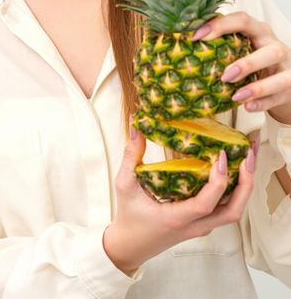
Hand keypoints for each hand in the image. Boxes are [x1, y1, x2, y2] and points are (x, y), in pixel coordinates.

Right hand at [102, 129, 255, 274]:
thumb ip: (131, 157)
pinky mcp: (203, 224)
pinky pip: (226, 209)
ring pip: (234, 210)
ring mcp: (201, 226)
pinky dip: (235, 191)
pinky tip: (233, 171)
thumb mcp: (125, 185)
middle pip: (233, 210)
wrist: (131, 245)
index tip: (221, 157)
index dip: (218, 181)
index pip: (205, 204)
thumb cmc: (128, 216)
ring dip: (245, 186)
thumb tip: (135, 128)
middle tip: (248, 155)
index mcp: (175, 218)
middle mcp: (194, 225)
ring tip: (247, 159)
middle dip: (247, 182)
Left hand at [192, 11, 290, 124]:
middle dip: (246, 64)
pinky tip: (248, 107)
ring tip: (236, 97)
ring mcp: (286, 69)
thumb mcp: (238, 49)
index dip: (220, 25)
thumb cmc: (251, 61)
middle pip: (269, 51)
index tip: (196, 36)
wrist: (283, 80)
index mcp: (258, 33)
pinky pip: (278, 97)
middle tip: (224, 76)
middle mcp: (274, 47)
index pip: (242, 20)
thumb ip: (217, 47)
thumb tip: (176, 46)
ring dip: (257, 87)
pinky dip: (263, 103)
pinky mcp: (290, 88)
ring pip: (279, 77)